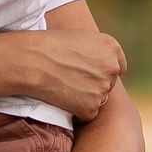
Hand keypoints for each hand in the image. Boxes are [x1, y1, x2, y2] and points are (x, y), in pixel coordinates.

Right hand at [12, 28, 126, 119]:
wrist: (32, 61)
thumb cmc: (49, 45)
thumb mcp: (81, 38)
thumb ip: (97, 51)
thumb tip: (104, 65)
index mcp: (111, 47)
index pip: (119, 65)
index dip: (104, 70)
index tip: (93, 72)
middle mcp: (112, 68)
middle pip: (109, 83)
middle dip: (95, 84)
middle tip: (71, 79)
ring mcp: (103, 89)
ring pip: (99, 99)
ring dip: (85, 97)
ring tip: (63, 86)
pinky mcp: (91, 108)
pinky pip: (87, 114)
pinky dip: (77, 110)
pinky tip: (61, 98)